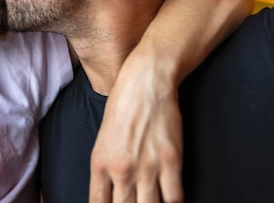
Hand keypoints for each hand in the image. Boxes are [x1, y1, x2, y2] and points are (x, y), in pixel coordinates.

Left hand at [89, 59, 183, 202]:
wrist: (144, 82)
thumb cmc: (122, 108)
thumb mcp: (103, 141)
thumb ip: (105, 171)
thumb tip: (111, 196)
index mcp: (100, 164)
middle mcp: (120, 169)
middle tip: (135, 202)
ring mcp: (147, 166)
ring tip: (150, 200)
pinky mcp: (171, 160)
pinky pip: (174, 197)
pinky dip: (172, 201)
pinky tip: (169, 197)